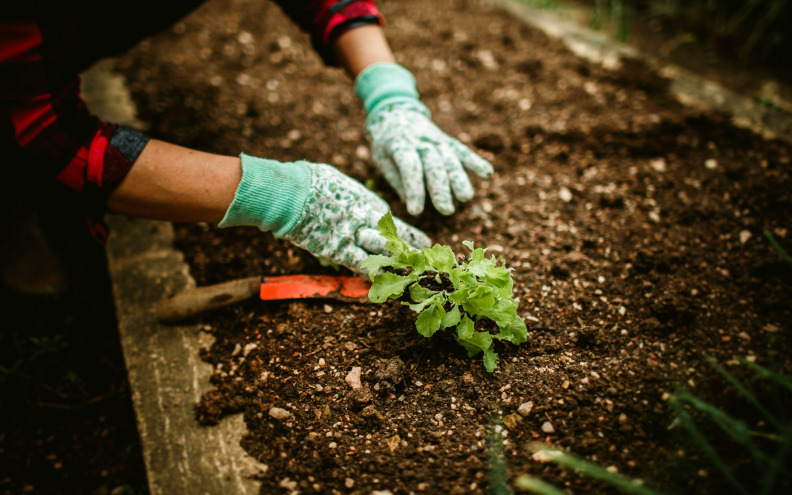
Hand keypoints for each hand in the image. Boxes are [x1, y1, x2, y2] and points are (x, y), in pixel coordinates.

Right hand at [219, 154, 430, 272]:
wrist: (292, 192)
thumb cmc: (310, 180)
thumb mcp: (338, 182)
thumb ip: (349, 195)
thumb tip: (350, 197)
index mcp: (367, 201)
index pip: (392, 222)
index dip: (407, 234)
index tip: (422, 241)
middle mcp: (366, 219)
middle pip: (394, 239)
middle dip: (410, 251)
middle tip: (425, 261)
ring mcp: (353, 236)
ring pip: (383, 253)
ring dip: (397, 265)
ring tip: (412, 275)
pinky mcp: (338, 250)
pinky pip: (359, 265)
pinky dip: (370, 275)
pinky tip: (381, 285)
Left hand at [356, 63, 492, 215]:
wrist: (395, 112)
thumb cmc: (386, 143)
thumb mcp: (381, 159)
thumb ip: (397, 179)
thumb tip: (412, 201)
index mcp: (399, 145)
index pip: (409, 167)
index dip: (414, 189)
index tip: (416, 211)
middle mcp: (420, 140)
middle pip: (434, 164)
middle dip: (441, 187)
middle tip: (446, 210)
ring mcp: (436, 139)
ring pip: (450, 158)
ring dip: (459, 178)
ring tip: (466, 197)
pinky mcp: (447, 140)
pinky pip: (462, 150)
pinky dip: (475, 161)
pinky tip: (488, 173)